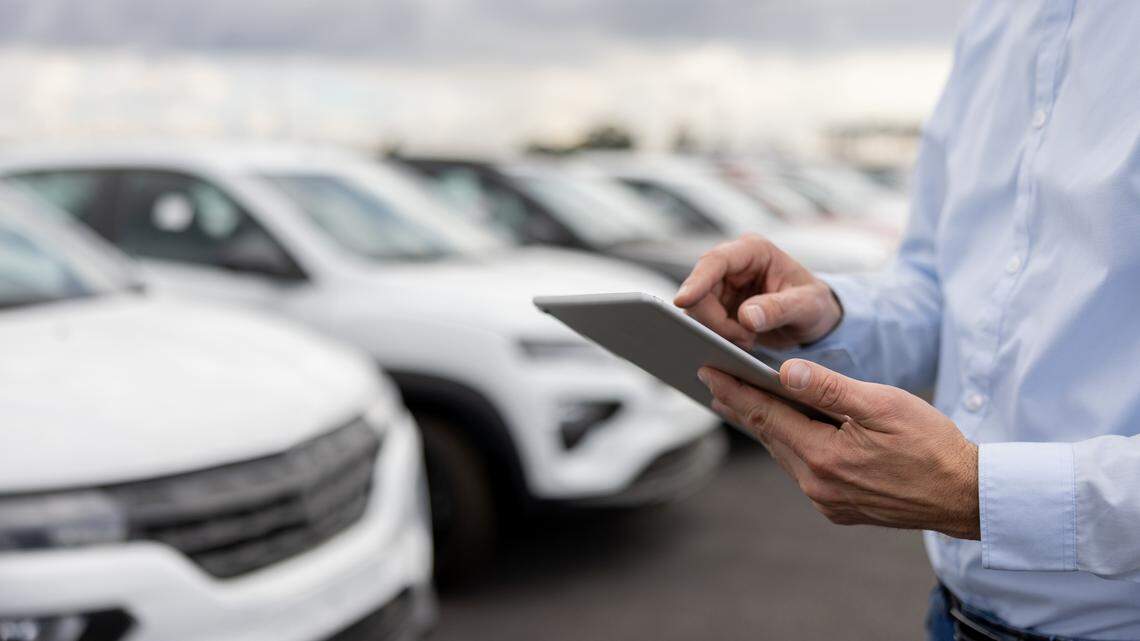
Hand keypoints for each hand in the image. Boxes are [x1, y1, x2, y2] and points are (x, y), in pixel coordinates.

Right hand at [674, 234, 841, 349]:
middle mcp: (733, 265)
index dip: (696, 281)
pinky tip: (741, 343)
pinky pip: (703, 323)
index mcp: (754, 251)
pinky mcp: (718, 307)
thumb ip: (779, 309)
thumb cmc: (815, 305)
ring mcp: (722, 286)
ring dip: (718, 331)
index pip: (716, 261)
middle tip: (744, 339)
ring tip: (749, 340)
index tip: (682, 301)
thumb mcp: (807, 306)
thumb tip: (746, 317)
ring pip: (697, 310)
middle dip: (715, 320)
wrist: (813, 320)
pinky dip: (718, 337)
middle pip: (700, 290)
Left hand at [698, 359, 979, 539]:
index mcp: (823, 457)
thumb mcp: (882, 405)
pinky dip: (791, 446)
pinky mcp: (840, 509)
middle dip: (740, 405)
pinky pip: (804, 471)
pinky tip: (786, 431)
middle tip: (713, 379)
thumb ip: (829, 388)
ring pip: (785, 454)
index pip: (765, 416)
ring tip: (740, 401)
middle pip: (769, 436)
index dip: (734, 391)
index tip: (706, 371)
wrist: (965, 496)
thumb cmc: (930, 444)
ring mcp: (827, 501)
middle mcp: (817, 485)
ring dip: (764, 426)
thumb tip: (784, 372)